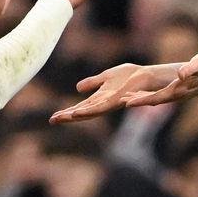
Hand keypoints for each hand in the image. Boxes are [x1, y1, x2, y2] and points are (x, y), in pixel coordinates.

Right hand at [49, 63, 169, 122]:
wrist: (145, 75)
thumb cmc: (129, 76)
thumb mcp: (105, 77)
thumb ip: (92, 83)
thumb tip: (77, 88)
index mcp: (99, 99)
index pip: (80, 108)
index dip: (67, 112)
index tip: (53, 117)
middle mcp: (103, 104)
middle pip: (82, 113)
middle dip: (67, 117)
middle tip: (52, 120)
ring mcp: (109, 104)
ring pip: (88, 113)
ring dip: (75, 116)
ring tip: (61, 118)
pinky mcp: (115, 102)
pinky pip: (99, 108)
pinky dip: (87, 111)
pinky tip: (77, 112)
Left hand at [124, 51, 197, 107]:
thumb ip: (190, 69)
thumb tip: (180, 74)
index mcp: (181, 90)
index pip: (158, 98)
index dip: (142, 100)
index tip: (128, 103)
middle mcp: (178, 94)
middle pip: (154, 100)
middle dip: (137, 101)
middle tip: (120, 101)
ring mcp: (179, 93)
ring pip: (156, 99)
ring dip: (141, 99)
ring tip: (125, 99)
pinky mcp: (179, 90)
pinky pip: (160, 95)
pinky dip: (149, 94)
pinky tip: (141, 93)